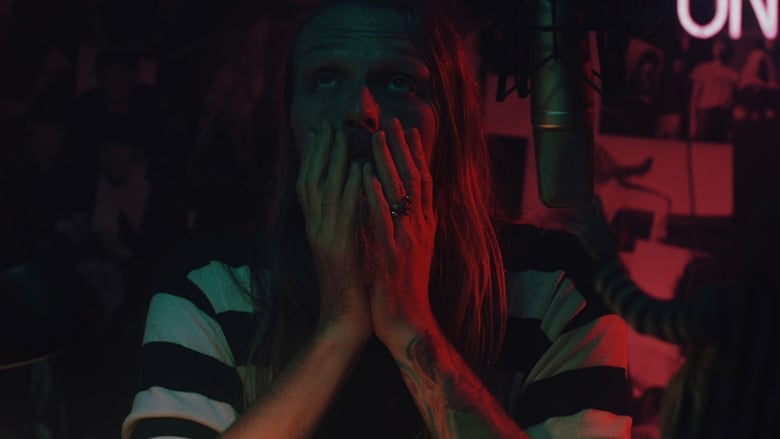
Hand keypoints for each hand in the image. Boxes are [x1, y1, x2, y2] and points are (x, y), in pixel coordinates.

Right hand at [296, 121, 371, 342]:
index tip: (320, 133)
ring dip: (332, 161)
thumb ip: (343, 223)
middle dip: (318, 151)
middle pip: (311, 181)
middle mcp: (316, 230)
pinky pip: (345, 213)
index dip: (313, 158)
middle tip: (326, 124)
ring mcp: (324, 239)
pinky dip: (351, 188)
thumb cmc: (350, 287)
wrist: (345, 322)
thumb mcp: (344, 249)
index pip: (309, 186)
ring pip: (324, 191)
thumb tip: (350, 197)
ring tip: (341, 135)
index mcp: (317, 230)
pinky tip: (359, 169)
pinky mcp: (339, 250)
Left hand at [361, 118, 437, 342]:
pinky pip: (382, 220)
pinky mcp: (392, 255)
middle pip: (414, 180)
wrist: (409, 323)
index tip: (407, 130)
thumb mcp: (414, 252)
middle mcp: (421, 228)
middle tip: (392, 122)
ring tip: (378, 138)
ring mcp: (408, 240)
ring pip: (400, 194)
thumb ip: (411, 226)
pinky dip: (375, 197)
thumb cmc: (407, 289)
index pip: (423, 182)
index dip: (416, 155)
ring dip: (388, 163)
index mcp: (425, 226)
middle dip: (402, 149)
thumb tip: (407, 204)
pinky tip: (366, 178)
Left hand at [567, 196, 617, 263]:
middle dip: (583, 201)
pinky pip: (574, 227)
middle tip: (578, 195)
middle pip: (588, 208)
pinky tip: (565, 222)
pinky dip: (570, 225)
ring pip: (580, 215)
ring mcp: (588, 227)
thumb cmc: (612, 245)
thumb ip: (622, 224)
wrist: (606, 254)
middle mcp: (595, 222)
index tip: (593, 195)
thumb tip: (628, 216)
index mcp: (603, 221)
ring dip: (576, 209)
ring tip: (572, 204)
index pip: (600, 207)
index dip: (596, 200)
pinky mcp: (583, 233)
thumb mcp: (618, 233)